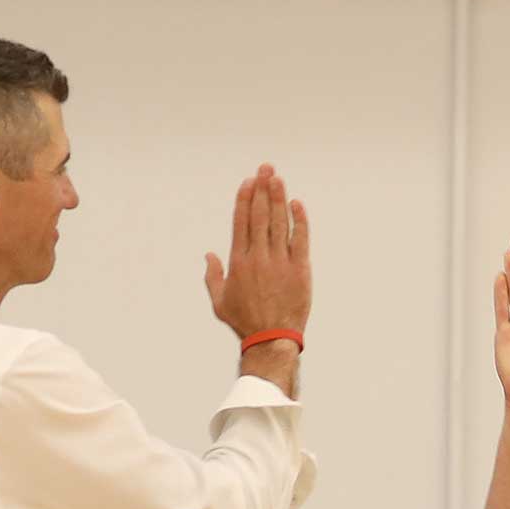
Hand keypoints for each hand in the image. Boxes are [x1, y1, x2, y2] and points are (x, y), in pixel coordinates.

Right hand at [204, 165, 310, 340]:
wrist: (271, 339)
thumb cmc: (245, 322)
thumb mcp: (219, 300)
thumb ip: (212, 276)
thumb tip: (209, 255)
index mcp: (238, 260)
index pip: (241, 221)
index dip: (245, 199)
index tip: (249, 182)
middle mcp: (258, 256)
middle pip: (260, 215)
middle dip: (262, 189)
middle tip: (266, 169)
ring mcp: (280, 262)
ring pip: (279, 223)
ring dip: (278, 198)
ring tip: (278, 178)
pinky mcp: (300, 271)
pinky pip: (300, 240)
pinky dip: (300, 221)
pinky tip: (297, 205)